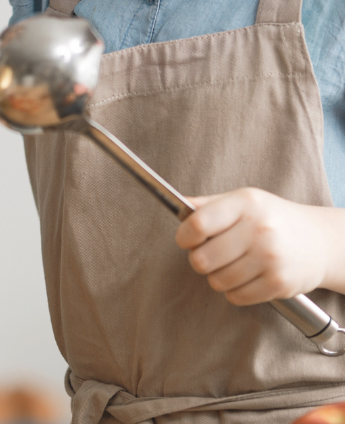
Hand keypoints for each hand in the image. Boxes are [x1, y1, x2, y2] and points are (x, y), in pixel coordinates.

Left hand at [175, 188, 339, 303]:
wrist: (319, 241)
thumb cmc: (273, 218)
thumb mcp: (242, 200)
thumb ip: (208, 204)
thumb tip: (178, 204)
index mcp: (245, 204)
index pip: (198, 224)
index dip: (184, 236)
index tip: (185, 240)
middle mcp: (258, 230)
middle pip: (203, 258)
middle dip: (198, 260)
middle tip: (207, 255)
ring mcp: (270, 258)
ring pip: (218, 281)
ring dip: (217, 277)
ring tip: (229, 266)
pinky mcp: (279, 284)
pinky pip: (237, 297)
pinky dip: (234, 291)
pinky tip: (244, 277)